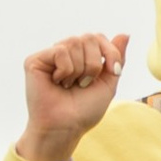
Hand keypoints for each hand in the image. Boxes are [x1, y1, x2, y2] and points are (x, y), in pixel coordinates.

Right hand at [18, 32, 128, 160]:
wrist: (66, 126)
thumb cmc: (84, 110)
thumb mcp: (108, 83)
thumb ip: (115, 58)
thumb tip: (125, 33)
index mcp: (81, 57)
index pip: (98, 37)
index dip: (110, 51)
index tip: (114, 71)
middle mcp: (65, 53)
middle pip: (88, 37)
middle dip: (94, 64)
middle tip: (85, 83)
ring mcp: (49, 56)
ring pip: (74, 43)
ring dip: (80, 70)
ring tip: (70, 85)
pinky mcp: (35, 60)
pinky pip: (60, 51)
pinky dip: (66, 70)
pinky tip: (57, 82)